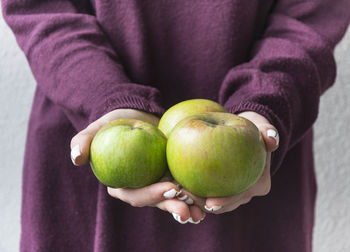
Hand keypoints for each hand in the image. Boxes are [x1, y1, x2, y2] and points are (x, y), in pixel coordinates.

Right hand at [70, 109, 205, 223]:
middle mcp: (141, 187)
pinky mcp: (172, 175)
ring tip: (203, 211)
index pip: (134, 194)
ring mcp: (158, 183)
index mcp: (122, 183)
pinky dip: (197, 194)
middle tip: (189, 210)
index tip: (169, 187)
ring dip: (188, 208)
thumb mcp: (99, 126)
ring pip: (173, 200)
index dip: (151, 195)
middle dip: (173, 208)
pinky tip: (211, 198)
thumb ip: (84, 140)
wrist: (138, 114)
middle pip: (156, 203)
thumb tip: (75, 159)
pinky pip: (185, 187)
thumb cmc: (116, 121)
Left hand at [175, 111, 278, 214]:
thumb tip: (272, 138)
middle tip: (187, 199)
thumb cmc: (253, 129)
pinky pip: (206, 192)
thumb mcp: (261, 127)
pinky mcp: (220, 188)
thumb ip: (268, 131)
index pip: (242, 196)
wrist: (246, 134)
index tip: (209, 202)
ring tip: (179, 195)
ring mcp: (233, 193)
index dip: (226, 202)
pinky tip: (177, 187)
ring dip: (196, 202)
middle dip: (206, 206)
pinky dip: (193, 191)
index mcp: (259, 184)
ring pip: (214, 203)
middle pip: (226, 205)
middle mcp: (247, 193)